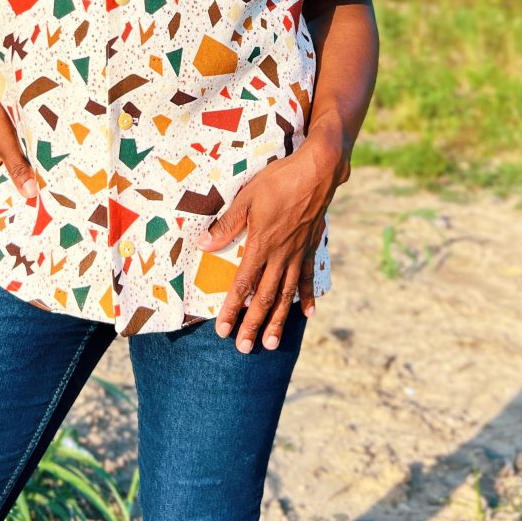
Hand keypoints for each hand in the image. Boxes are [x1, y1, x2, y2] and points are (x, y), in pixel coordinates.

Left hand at [196, 118, 352, 351]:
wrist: (317, 172)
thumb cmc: (279, 181)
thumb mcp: (247, 198)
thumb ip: (227, 224)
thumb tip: (204, 245)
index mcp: (262, 245)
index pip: (243, 285)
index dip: (232, 309)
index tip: (223, 330)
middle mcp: (280, 256)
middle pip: (264, 298)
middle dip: (253, 325)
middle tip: (244, 348)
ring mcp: (298, 254)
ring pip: (285, 294)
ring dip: (277, 320)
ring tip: (271, 343)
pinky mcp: (310, 247)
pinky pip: (307, 278)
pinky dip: (306, 297)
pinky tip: (307, 315)